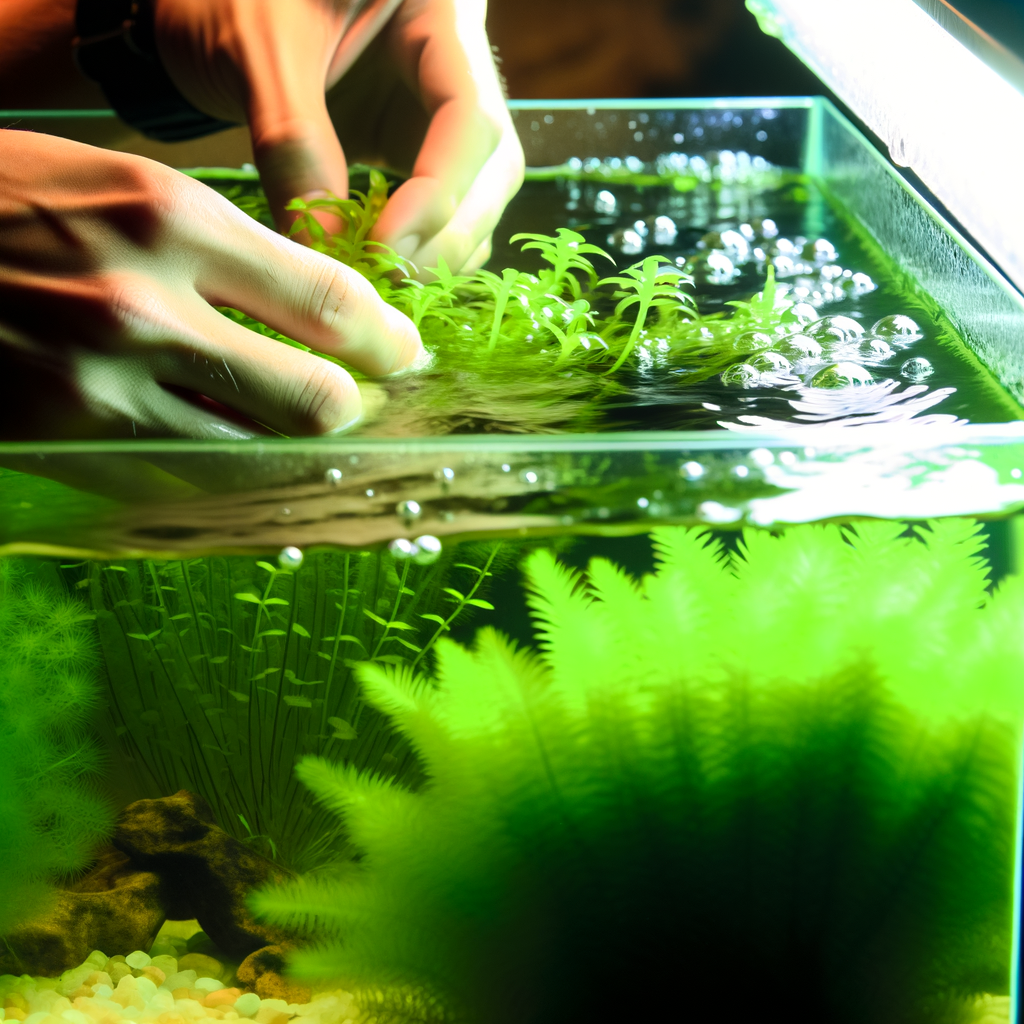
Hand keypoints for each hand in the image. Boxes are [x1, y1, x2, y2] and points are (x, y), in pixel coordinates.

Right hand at [0, 131, 421, 439]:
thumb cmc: (8, 200)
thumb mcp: (121, 184)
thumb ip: (225, 248)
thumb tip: (321, 313)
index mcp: (168, 215)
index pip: (330, 301)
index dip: (388, 341)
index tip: (404, 354)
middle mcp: (143, 305)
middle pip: (314, 400)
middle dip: (354, 410)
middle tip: (360, 404)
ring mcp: (100, 387)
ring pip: (255, 458)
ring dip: (294, 453)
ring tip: (301, 437)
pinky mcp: (64, 445)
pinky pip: (182, 479)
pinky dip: (224, 474)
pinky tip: (234, 454)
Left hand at [153, 0, 523, 273]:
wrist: (206, 2)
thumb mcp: (257, 51)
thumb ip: (294, 144)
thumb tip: (328, 253)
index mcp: (439, 10)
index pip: (469, 117)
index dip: (438, 191)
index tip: (385, 245)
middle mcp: (457, 64)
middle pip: (490, 166)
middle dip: (446, 233)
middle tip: (386, 279)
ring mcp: (439, 113)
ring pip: (477, 198)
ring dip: (440, 253)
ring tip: (379, 283)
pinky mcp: (414, 149)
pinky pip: (442, 211)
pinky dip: (420, 250)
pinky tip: (378, 271)